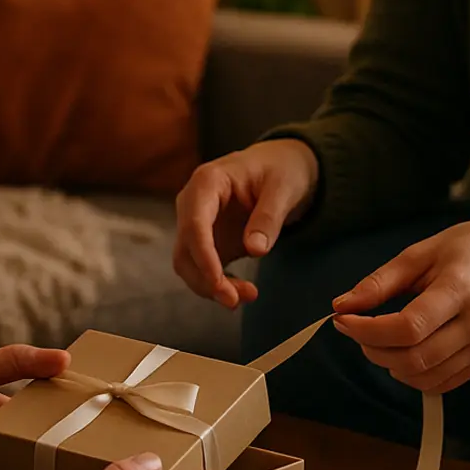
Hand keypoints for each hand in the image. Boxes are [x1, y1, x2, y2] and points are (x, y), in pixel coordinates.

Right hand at [173, 139, 319, 308]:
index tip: (217, 281)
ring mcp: (198, 225)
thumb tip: (255, 250)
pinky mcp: (208, 243)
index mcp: (207, 181)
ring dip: (210, 287)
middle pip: (185, 248)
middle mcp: (193, 204)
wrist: (279, 168)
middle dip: (206, 279)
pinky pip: (202, 270)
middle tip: (236, 300)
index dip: (203, 254)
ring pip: (188, 264)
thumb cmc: (280, 170)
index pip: (194, 222)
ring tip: (247, 296)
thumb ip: (269, 217)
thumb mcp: (284, 188)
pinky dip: (217, 286)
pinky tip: (241, 293)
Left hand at [331, 213, 469, 392]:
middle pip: (413, 359)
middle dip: (373, 350)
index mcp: (459, 289)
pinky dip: (416, 376)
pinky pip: (446, 383)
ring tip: (379, 341)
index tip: (344, 319)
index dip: (366, 330)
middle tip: (357, 330)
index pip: (407, 328)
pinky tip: (405, 353)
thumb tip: (342, 305)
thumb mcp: (428, 249)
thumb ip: (383, 280)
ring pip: (427, 378)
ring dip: (391, 366)